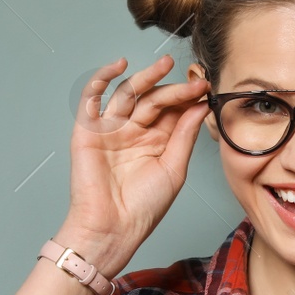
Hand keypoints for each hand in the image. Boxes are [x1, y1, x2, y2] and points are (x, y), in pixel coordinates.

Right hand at [57, 55, 209, 277]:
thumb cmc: (143, 208)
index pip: (173, 111)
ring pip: (129, 94)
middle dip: (174, 89)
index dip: (188, 98)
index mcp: (156, 143)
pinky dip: (103, 78)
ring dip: (146, 77)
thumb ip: (184, 135)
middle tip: (193, 80)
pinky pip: (93, 98)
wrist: (112, 229)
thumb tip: (200, 106)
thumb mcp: (174, 169)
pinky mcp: (89, 130)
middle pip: (154, 100)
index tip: (205, 88)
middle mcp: (134, 133)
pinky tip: (121, 66)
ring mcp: (111, 129)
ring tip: (166, 65)